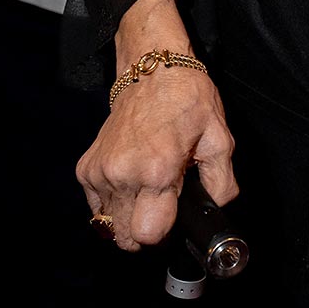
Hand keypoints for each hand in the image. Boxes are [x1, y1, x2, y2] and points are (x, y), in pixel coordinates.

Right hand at [78, 0, 236, 251]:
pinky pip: (96, 206)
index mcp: (156, 170)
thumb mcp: (220, 138)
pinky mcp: (86, 168)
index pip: (148, 234)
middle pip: (125, 238)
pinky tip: (131, 181)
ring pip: (109, 224)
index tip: (174, 217)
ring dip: (128, 216)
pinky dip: (112, 202)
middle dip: (145, 232)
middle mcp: (123, 174)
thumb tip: (215, 210)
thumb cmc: (187, 100)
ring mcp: (100, 172)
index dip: (164, 235)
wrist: (151, 70)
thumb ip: (222, 183)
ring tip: (147, 189)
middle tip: (162, 206)